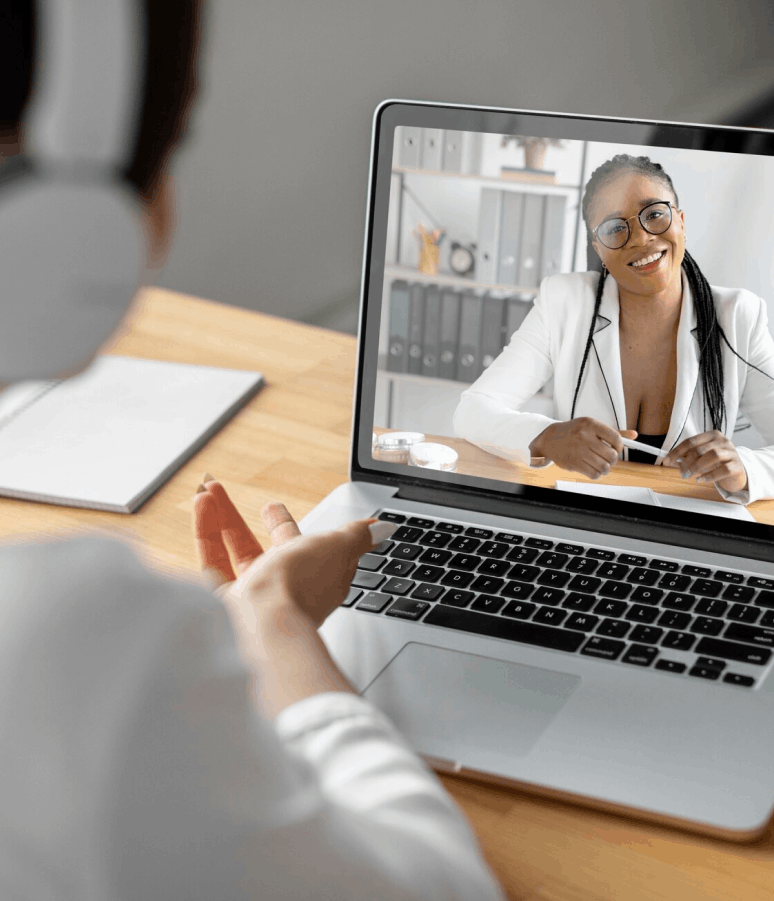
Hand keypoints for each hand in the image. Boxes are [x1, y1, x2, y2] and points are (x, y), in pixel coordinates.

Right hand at [193, 477, 394, 715]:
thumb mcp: (339, 548)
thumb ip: (357, 535)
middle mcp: (283, 588)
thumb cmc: (301, 587)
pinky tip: (201, 504)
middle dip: (255, 523)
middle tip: (237, 501)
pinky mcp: (221, 603)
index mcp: (314, 576)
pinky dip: (205, 529)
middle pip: (267, 549)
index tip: (275, 508)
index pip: (305, 547)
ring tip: (209, 489)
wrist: (263, 628)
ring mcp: (252, 599)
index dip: (290, 527)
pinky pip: (211, 559)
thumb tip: (384, 528)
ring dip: (223, 517)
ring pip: (235, 551)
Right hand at [530, 418, 637, 478]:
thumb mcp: (592, 426)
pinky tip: (593, 468)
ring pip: (604, 467)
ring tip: (602, 464)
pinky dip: (597, 474)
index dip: (620, 446)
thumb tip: (634, 435)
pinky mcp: (573, 463)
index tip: (617, 448)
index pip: (615, 438)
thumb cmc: (574, 432)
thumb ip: (613, 432)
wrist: (550, 439)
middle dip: (613, 459)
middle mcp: (584, 436)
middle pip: (611, 455)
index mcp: (590, 424)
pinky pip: (594, 474)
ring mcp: (578, 451)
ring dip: (606, 468)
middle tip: (608, 458)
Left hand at [663, 431, 747, 494]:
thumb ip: (689, 457)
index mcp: (712, 435)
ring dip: (697, 467)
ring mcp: (732, 452)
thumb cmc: (716, 463)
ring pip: (713, 456)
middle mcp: (723, 441)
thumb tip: (672, 461)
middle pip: (700, 449)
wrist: (737, 472)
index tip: (666, 460)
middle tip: (681, 472)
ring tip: (690, 475)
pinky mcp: (737, 465)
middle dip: (686, 462)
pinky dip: (709, 476)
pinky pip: (723, 470)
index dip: (677, 452)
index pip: (690, 441)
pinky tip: (701, 480)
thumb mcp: (702, 457)